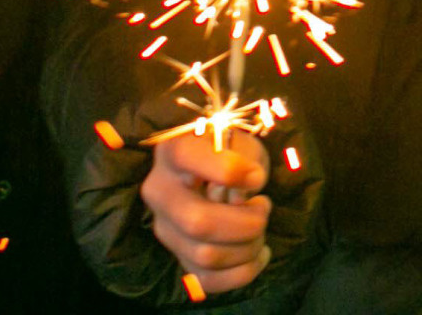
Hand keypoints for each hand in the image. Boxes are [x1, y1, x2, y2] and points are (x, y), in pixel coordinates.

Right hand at [141, 128, 272, 295]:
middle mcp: (159, 190)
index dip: (228, 170)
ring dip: (247, 247)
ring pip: (205, 256)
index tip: (256, 178)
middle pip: (197, 222)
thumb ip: (244, 158)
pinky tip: (258, 253)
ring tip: (260, 227)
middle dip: (245, 223)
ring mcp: (165, 227)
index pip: (186, 157)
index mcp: (171, 150)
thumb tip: (244, 193)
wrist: (217, 168)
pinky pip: (208, 281)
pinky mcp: (178, 255)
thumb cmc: (231, 150)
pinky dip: (242, 273)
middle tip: (263, 207)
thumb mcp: (241, 140)